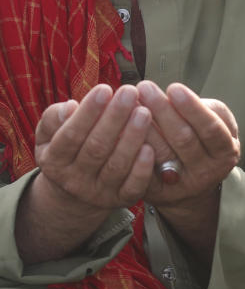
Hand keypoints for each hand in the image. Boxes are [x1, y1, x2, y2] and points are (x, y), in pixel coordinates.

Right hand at [34, 84, 154, 211]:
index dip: (88, 112)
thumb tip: (70, 107)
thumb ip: (54, 119)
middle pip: (97, 148)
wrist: (77, 194)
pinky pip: (134, 186)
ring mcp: (100, 192)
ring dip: (132, 137)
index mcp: (54, 161)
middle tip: (130, 92)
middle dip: (114, 118)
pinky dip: (142, 168)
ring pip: (117, 165)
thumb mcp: (50, 136)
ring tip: (145, 111)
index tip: (105, 89)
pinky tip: (151, 147)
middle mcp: (75, 180)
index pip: (71, 135)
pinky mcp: (122, 200)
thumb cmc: (67, 151)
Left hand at [136, 81, 239, 207]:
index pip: (211, 129)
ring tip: (130, 103)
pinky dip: (132, 149)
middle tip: (144, 87)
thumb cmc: (203, 141)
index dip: (193, 108)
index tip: (174, 88)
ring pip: (161, 154)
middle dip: (163, 111)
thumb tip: (174, 94)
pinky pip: (143, 171)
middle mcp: (207, 172)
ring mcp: (183, 185)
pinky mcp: (159, 194)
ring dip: (143, 126)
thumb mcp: (217, 124)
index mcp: (225, 152)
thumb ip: (203, 110)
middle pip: (184, 140)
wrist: (194, 183)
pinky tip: (120, 130)